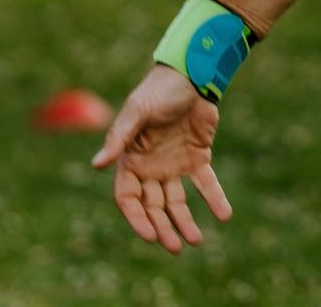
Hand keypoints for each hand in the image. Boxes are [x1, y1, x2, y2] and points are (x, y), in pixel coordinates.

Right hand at [93, 65, 232, 253]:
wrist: (192, 74)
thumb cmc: (158, 90)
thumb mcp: (137, 112)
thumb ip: (118, 138)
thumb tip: (96, 165)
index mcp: (130, 159)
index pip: (128, 198)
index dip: (137, 218)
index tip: (150, 234)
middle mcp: (151, 167)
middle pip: (153, 207)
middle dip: (162, 228)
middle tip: (174, 247)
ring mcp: (174, 164)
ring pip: (178, 202)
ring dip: (185, 222)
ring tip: (196, 241)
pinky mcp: (198, 157)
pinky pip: (206, 183)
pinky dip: (215, 199)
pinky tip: (225, 215)